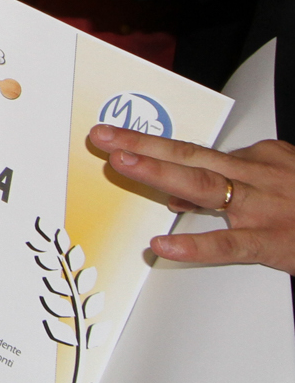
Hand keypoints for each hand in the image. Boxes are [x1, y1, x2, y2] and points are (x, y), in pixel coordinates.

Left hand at [90, 125, 294, 273]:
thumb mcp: (278, 179)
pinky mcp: (273, 242)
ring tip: (122, 164)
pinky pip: (229, 244)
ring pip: (204, 186)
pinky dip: (195, 244)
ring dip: (159, 173)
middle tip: (104, 138)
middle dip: (143, 145)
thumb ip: (230, 184)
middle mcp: (256, 177)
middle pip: (190, 156)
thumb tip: (178, 199)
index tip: (115, 138)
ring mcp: (263, 208)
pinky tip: (163, 244)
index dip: (152, 146)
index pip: (195, 153)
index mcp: (258, 160)